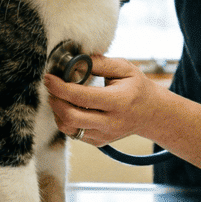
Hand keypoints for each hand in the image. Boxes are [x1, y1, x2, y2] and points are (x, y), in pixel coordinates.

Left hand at [43, 55, 162, 146]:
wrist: (151, 113)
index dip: (60, 87)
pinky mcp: (99, 142)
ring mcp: (105, 135)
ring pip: (69, 129)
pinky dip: (65, 120)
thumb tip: (75, 59)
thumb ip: (100, 63)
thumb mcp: (125, 68)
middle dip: (55, 101)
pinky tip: (69, 107)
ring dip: (57, 112)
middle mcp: (111, 122)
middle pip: (71, 117)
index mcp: (118, 101)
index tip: (49, 77)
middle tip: (51, 87)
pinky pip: (74, 134)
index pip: (82, 97)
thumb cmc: (137, 87)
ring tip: (59, 97)